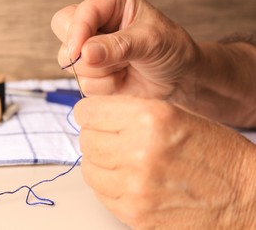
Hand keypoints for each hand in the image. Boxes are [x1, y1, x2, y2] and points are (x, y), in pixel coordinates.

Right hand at [51, 0, 198, 99]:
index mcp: (110, 3)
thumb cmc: (171, 50)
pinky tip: (122, 79)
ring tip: (126, 67)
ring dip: (99, 72)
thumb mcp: (150, 41)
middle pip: (63, 32)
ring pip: (69, 62)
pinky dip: (103, 87)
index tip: (80, 53)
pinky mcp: (90, 73)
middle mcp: (96, 24)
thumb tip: (84, 54)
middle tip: (112, 59)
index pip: (78, 12)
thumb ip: (117, 46)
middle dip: (84, 52)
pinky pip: (82, 83)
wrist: (179, 80)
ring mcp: (90, 50)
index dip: (77, 32)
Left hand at [74, 96, 255, 228]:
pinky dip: (109, 185)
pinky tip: (130, 180)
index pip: (88, 111)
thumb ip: (130, 112)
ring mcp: (134, 186)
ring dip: (100, 162)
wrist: (244, 198)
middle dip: (96, 136)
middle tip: (113, 140)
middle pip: (86, 139)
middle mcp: (138, 151)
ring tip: (123, 161)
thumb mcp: (175, 114)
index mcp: (150, 118)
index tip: (95, 117)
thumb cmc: (215, 154)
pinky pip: (100, 193)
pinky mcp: (134, 213)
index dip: (91, 113)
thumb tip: (92, 115)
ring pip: (88, 167)